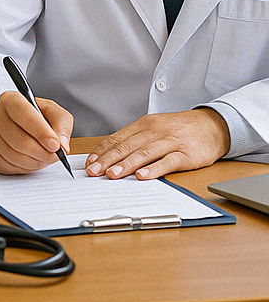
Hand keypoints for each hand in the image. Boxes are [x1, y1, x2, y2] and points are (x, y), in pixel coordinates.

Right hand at [0, 90, 73, 174]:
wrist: (8, 123)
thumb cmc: (32, 117)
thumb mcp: (51, 111)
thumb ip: (61, 122)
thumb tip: (62, 145)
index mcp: (10, 100)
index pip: (24, 114)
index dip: (41, 131)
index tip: (55, 145)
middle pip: (21, 141)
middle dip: (43, 152)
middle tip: (55, 154)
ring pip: (16, 157)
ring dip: (36, 161)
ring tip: (43, 155)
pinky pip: (11, 167)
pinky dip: (26, 167)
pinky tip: (30, 159)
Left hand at [85, 108, 230, 179]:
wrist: (211, 125)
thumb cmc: (177, 129)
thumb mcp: (154, 128)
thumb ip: (135, 139)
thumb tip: (110, 154)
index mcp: (143, 124)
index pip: (117, 138)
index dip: (102, 151)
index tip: (90, 162)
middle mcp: (154, 131)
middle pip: (127, 146)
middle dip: (108, 160)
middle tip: (94, 171)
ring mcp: (170, 142)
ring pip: (144, 153)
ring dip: (126, 165)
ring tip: (112, 175)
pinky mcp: (186, 154)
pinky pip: (168, 162)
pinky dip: (154, 169)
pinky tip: (143, 176)